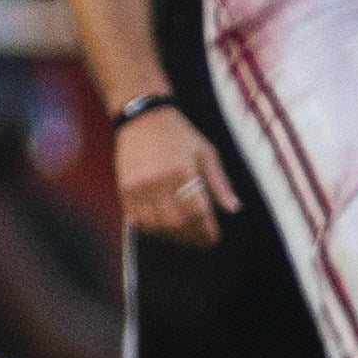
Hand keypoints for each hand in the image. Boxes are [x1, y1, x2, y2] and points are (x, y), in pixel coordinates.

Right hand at [112, 104, 233, 246]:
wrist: (143, 118)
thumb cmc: (178, 135)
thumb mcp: (206, 153)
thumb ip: (219, 183)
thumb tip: (233, 208)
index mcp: (181, 171)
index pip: (197, 212)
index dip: (207, 231)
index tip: (214, 238)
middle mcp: (157, 181)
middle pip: (176, 223)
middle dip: (191, 236)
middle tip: (201, 239)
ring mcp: (138, 186)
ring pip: (155, 225)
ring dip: (171, 235)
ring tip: (183, 234)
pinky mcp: (124, 188)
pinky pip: (136, 219)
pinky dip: (151, 228)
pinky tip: (162, 226)